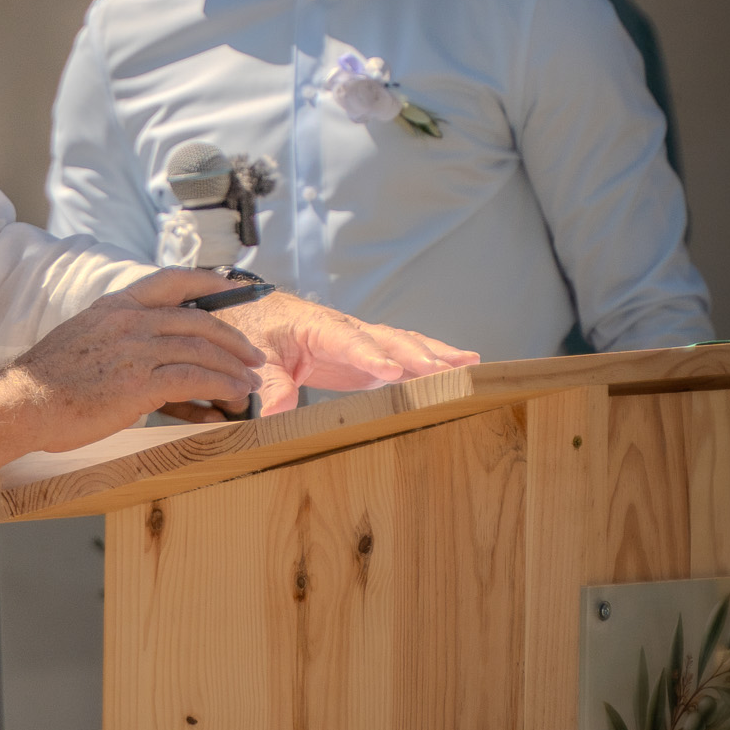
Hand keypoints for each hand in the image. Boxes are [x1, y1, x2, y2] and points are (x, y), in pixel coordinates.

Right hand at [8, 269, 264, 450]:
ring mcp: (136, 350)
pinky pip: (195, 379)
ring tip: (248, 382)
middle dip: (232, 338)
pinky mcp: (140, 383)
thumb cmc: (47, 381)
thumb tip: (141, 353)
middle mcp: (129, 321)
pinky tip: (231, 398)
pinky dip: (220, 387)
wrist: (23, 401)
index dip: (206, 282)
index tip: (231, 287)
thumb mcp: (81, 338)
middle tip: (252, 354)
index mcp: (113, 307)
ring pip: (202, 350)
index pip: (169, 281)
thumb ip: (114, 336)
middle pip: (198, 320)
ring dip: (233, 368)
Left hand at [227, 289, 476, 413]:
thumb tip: (276, 413)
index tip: (391, 369)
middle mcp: (349, 330)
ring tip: (470, 365)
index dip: (370, 355)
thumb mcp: (259, 358)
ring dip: (435, 355)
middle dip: (417, 354)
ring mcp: (364, 343)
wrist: (263, 316)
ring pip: (404, 345)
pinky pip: (404, 358)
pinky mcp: (371, 358)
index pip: (349, 340)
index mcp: (320, 327)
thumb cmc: (262, 331)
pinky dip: (431, 363)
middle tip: (447, 369)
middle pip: (388, 340)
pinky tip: (461, 370)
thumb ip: (270, 383)